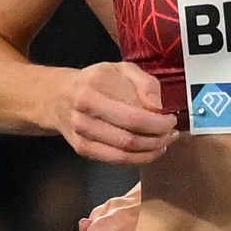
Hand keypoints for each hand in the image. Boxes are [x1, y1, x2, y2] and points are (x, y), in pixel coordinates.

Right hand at [56, 58, 178, 166]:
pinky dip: (138, 159)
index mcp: (92, 92)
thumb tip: (157, 107)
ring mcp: (81, 135)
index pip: (133, 117)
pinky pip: (116, 160)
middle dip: (158, 139)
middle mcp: (83, 116)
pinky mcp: (83, 149)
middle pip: (129, 139)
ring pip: (124, 153)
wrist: (58, 96)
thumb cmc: (96, 81)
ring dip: (151, 151)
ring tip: (164, 142)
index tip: (171, 119)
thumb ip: (145, 83)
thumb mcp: (121, 69)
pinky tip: (150, 150)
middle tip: (171, 133)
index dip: (158, 124)